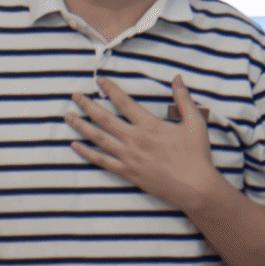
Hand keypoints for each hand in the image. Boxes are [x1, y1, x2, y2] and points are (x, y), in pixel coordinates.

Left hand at [67, 75, 229, 214]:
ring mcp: (129, 158)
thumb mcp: (195, 122)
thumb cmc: (196, 155)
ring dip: (82, 126)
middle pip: (105, 119)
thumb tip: (176, 77)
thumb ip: (183, 98)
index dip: (110, 89)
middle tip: (74, 96)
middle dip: (87, 106)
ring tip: (68, 116)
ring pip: (99, 139)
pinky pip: (102, 161)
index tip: (99, 80)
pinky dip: (87, 153)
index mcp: (150, 126)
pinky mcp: (127, 173)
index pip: (124, 103)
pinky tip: (75, 145)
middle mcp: (135, 140)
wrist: (195, 188)